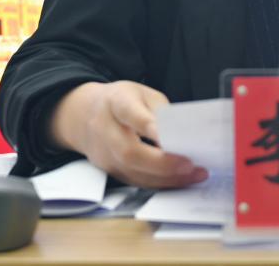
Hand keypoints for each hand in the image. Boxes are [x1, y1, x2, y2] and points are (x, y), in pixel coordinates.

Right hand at [49, 80, 207, 187]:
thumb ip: (160, 111)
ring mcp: (104, 154)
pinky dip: (159, 183)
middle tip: (190, 164)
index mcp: (116, 102)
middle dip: (162, 163)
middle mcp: (105, 130)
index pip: (131, 115)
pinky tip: (180, 180)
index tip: (170, 138)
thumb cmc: (121, 101)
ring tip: (195, 175)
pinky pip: (135, 181)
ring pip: (133, 172)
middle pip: (130, 152)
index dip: (149, 127)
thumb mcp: (142, 94)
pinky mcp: (108, 171)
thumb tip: (184, 133)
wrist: (83, 114)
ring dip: (166, 178)